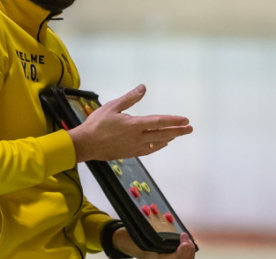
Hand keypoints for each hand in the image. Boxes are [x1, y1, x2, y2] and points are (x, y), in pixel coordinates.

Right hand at [67, 84, 192, 162]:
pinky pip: (149, 150)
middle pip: (163, 135)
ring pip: (157, 144)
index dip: (174, 120)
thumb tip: (143, 88)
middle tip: (189, 129)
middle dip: (178, 131)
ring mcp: (134, 147)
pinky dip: (158, 146)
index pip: (159, 122)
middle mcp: (137, 138)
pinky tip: (162, 144)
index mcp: (134, 125)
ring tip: (178, 134)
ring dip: (169, 138)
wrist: (85, 145)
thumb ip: (130, 98)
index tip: (185, 120)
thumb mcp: (112, 107)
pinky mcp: (130, 153)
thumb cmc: (96, 124)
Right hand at [112, 228, 195, 258]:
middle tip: (185, 235)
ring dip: (189, 249)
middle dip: (188, 249)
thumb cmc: (130, 236)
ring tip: (186, 238)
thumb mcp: (137, 232)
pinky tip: (183, 240)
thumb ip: (150, 230)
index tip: (183, 235)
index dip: (182, 250)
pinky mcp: (167, 258)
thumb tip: (167, 218)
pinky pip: (182, 257)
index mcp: (152, 258)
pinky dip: (186, 249)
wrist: (124, 242)